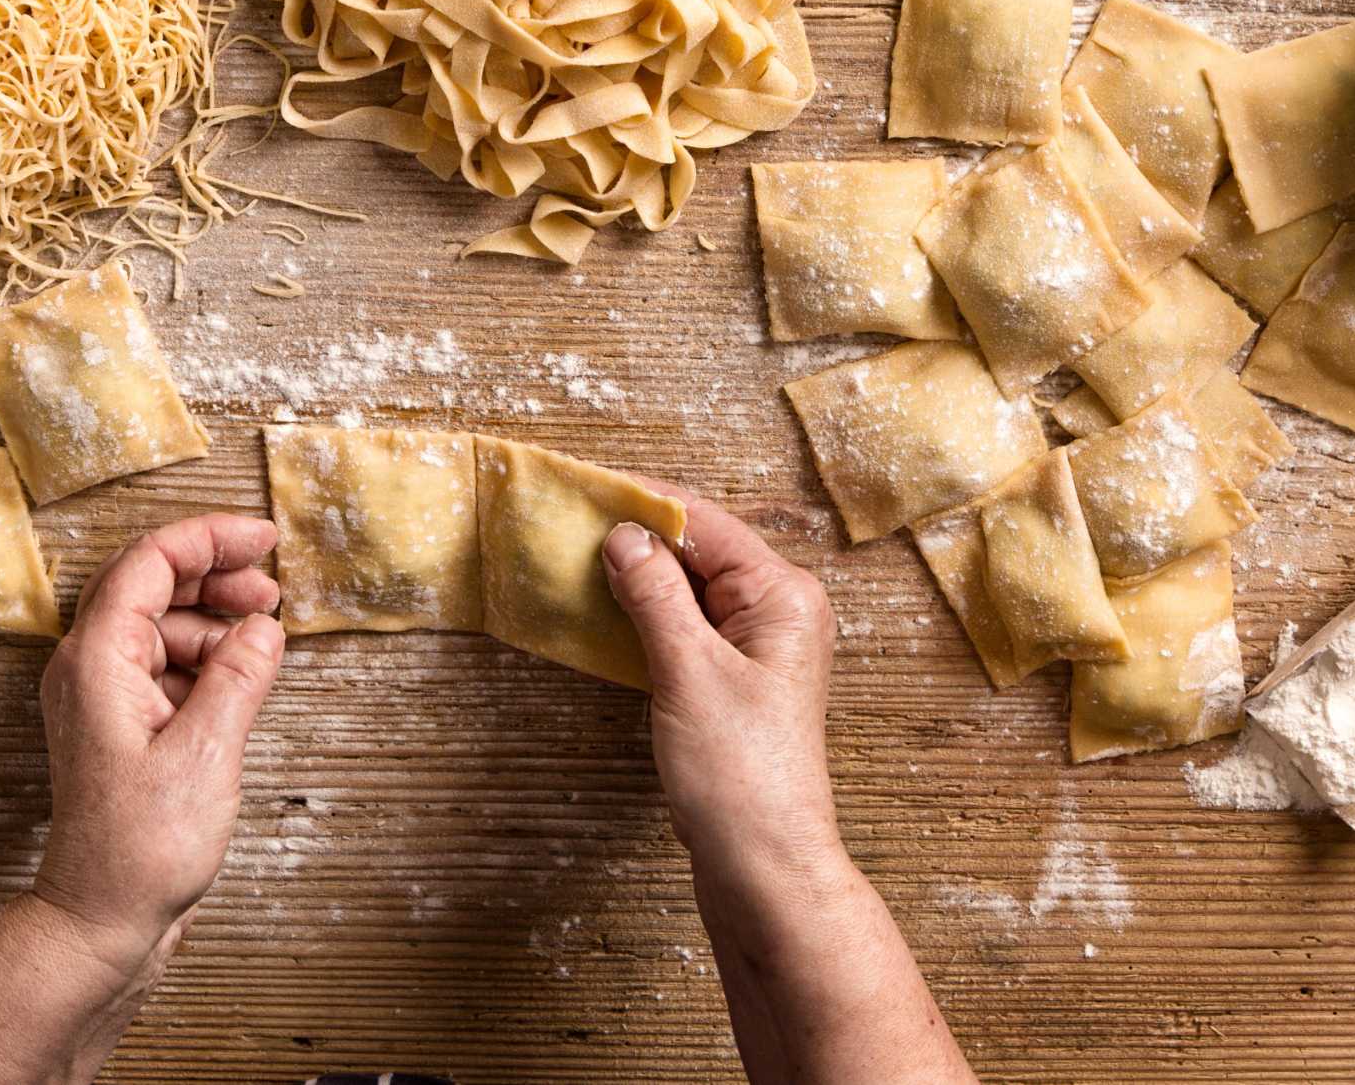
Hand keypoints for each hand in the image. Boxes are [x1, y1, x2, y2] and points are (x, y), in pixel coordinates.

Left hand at [34, 514, 285, 972]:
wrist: (101, 919)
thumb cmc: (141, 847)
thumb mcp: (207, 753)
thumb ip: (240, 677)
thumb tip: (264, 627)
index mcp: (96, 662)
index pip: (148, 563)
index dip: (208, 538)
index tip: (264, 538)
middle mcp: (89, 669)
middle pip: (150, 586)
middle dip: (214, 576)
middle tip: (272, 588)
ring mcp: (103, 697)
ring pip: (160, 625)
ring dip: (214, 621)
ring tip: (264, 638)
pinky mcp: (122, 725)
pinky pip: (164, 665)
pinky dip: (206, 659)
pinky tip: (242, 678)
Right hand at [602, 489, 841, 884]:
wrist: (765, 866)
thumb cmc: (740, 775)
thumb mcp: (689, 672)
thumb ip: (655, 596)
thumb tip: (624, 535)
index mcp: (784, 596)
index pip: (707, 524)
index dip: (645, 503)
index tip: (586, 487)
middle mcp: (779, 612)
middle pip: (701, 551)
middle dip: (639, 537)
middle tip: (570, 521)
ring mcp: (759, 648)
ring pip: (691, 590)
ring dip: (639, 577)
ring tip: (577, 558)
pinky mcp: (736, 682)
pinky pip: (688, 628)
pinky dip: (648, 617)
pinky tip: (606, 612)